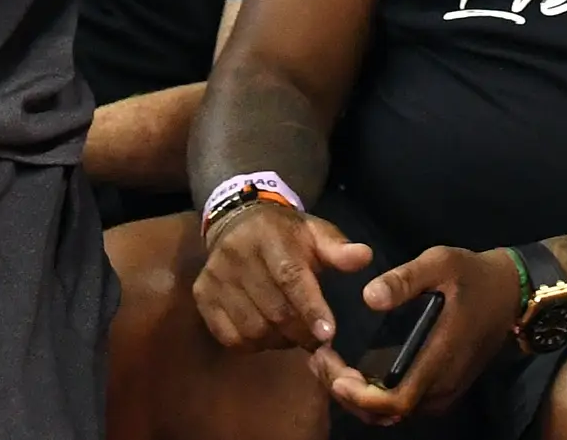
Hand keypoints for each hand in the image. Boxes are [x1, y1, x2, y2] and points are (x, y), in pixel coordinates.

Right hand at [191, 203, 374, 355]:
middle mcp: (236, 255)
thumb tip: (364, 257)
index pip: (290, 278)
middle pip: (273, 310)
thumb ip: (338, 248)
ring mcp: (215, 276)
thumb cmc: (285, 233)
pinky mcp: (202, 295)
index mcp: (268, 236)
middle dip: (300, 331)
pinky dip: (253, 344)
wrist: (238, 221)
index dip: (310, 308)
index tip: (328, 334)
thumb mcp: (314, 232)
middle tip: (316, 337)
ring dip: (278, 340)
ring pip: (253, 329)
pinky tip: (266, 331)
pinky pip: (230, 337)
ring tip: (291, 331)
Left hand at [318, 245, 521, 423]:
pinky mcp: (443, 390)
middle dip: (348, 394)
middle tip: (318, 361)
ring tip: (328, 365)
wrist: (512, 294)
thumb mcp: (440, 263)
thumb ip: (405, 280)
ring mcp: (443, 392)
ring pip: (392, 413)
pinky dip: (374, 396)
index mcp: (440, 359)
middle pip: (386, 413)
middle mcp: (441, 386)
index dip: (360, 397)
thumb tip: (369, 298)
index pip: (396, 401)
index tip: (334, 374)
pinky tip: (354, 371)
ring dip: (357, 397)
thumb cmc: (473, 276)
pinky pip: (403, 405)